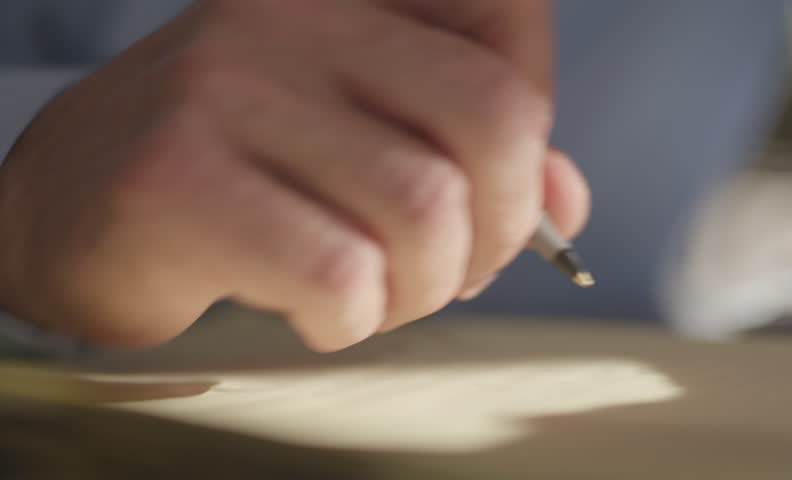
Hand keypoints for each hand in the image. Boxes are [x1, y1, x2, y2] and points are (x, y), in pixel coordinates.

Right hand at [0, 0, 589, 351]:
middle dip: (496, 230)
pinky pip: (338, 272)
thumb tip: (563, 199)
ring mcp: (228, 90)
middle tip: (450, 268)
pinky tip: (319, 313)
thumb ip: (470, 157)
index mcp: (348, 2)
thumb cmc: (236, 176)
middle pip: (492, 123)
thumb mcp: (364, 142)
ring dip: (421, 288)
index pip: (506, 38)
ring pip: (423, 210)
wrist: (74, 205)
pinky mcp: (178, 180)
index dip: (530, 142)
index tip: (495, 203)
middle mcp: (292, 21)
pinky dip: (351, 319)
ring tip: (376, 296)